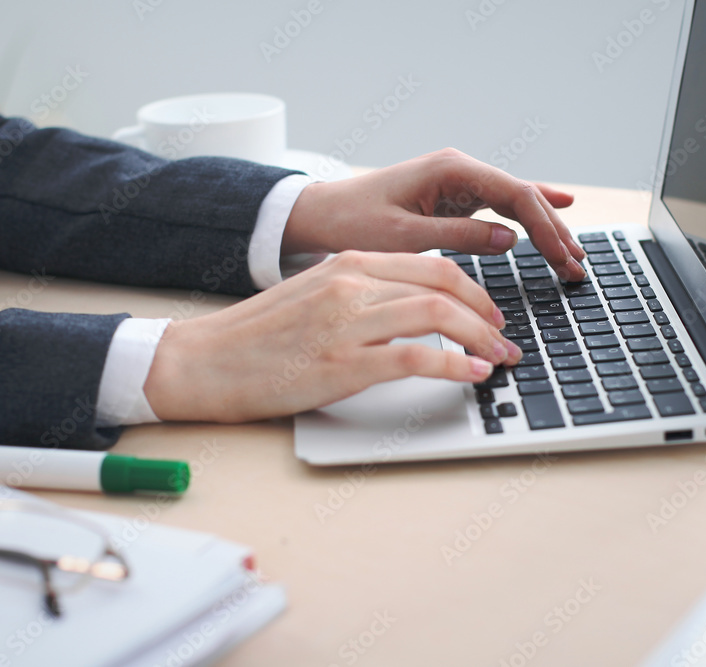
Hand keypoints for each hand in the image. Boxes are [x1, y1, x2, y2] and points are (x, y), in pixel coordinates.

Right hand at [143, 251, 522, 421]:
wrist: (202, 361)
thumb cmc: (257, 336)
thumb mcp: (314, 294)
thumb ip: (363, 294)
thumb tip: (412, 310)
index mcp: (348, 263)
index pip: (431, 265)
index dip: (473, 290)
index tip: (489, 314)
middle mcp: (351, 283)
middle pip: (443, 284)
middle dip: (486, 314)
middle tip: (503, 339)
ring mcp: (346, 321)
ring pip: (437, 314)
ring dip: (479, 340)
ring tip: (496, 360)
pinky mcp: (341, 363)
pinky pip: (415, 358)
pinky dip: (453, 366)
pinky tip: (470, 377)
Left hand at [282, 148, 586, 281]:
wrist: (321, 214)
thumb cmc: (352, 223)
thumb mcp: (404, 237)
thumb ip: (458, 235)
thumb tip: (510, 239)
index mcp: (450, 170)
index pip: (514, 195)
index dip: (545, 227)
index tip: (564, 257)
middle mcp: (459, 169)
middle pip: (522, 196)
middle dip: (553, 231)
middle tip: (577, 266)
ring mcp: (457, 182)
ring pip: (515, 201)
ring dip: (545, 228)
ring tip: (572, 256)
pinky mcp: (452, 196)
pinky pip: (500, 203)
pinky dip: (528, 213)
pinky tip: (558, 206)